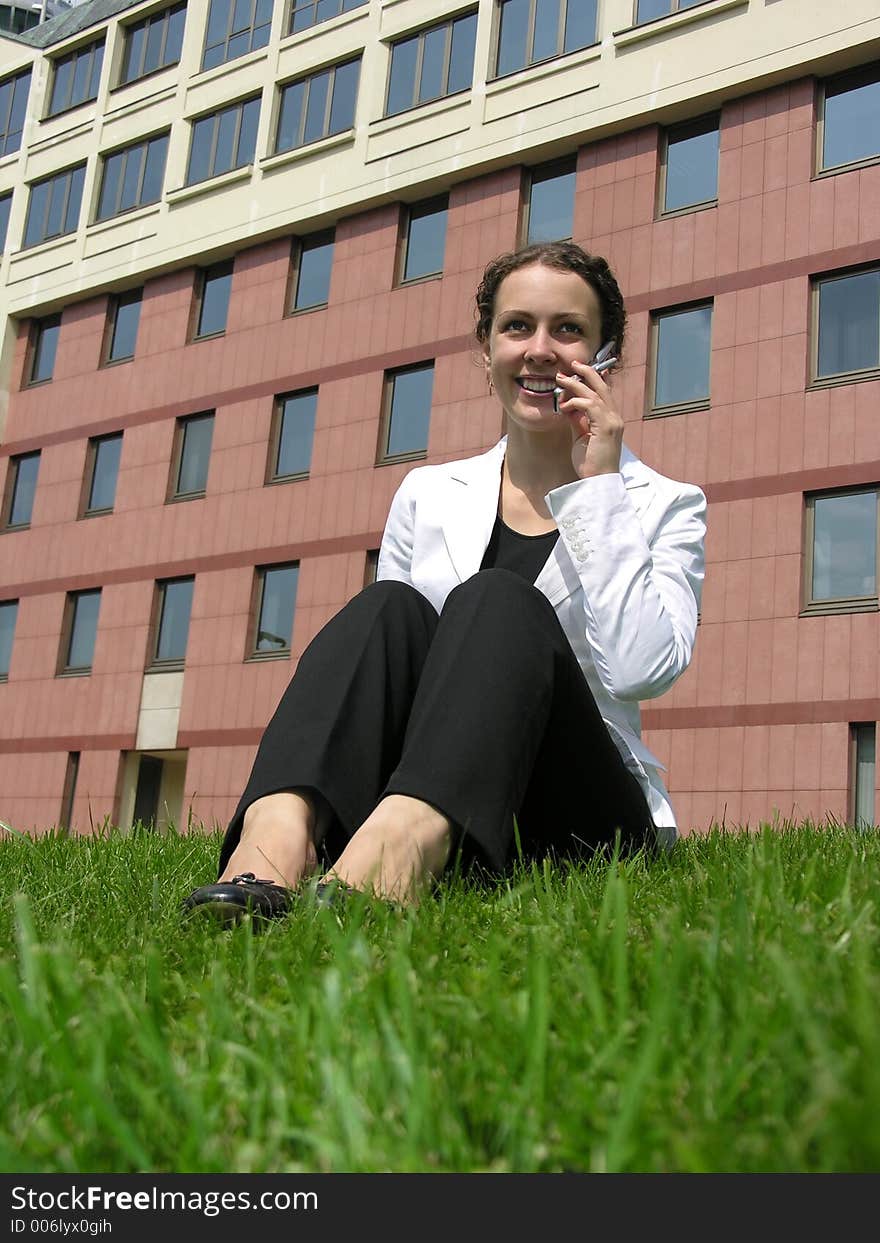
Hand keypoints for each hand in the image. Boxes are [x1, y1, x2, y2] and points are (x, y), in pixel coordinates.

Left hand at [555, 359, 622, 479]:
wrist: (598, 482)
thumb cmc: (590, 464)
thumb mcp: (580, 437)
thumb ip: (576, 421)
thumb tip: (567, 406)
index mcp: (610, 420)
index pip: (604, 393)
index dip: (594, 378)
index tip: (580, 369)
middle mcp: (615, 418)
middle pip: (603, 387)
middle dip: (587, 372)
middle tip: (573, 364)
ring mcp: (613, 422)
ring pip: (595, 393)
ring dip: (576, 384)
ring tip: (562, 380)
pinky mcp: (605, 428)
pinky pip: (591, 405)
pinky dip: (576, 402)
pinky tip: (565, 407)